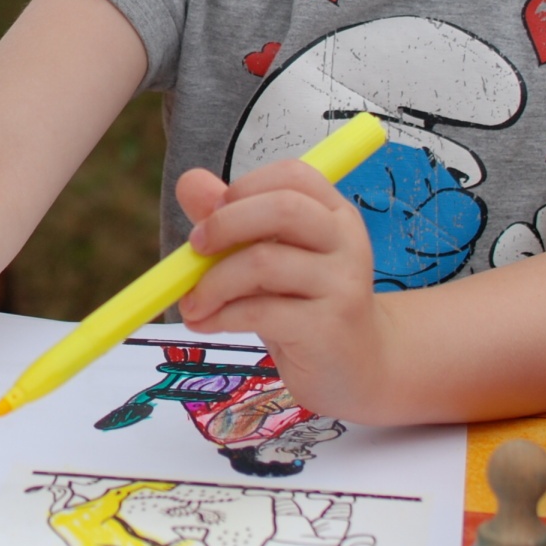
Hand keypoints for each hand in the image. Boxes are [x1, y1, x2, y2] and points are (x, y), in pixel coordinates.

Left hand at [174, 158, 393, 419]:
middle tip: (195, 248)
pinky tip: (206, 323)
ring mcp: (342, 285)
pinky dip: (220, 315)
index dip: (245, 187)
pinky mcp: (328, 328)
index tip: (213, 213)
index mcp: (335, 215)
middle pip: (282, 208)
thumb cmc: (304, 306)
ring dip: (212, 283)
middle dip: (225, 223)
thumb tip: (189, 181)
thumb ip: (231, 220)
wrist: (356, 370)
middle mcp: (346, 243)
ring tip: (192, 304)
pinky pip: (261, 311)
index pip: (293, 175)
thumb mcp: (269, 257)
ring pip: (263, 262)